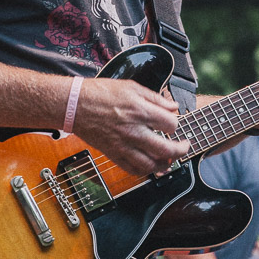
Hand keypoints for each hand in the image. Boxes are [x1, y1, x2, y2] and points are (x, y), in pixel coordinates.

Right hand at [74, 77, 190, 174]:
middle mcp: (134, 131)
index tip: (172, 124)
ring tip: (169, 160)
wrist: (75, 105)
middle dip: (180, 150)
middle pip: (166, 149)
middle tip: (183, 147)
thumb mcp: (132, 87)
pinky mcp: (113, 154)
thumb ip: (155, 98)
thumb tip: (173, 106)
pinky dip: (145, 171)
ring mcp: (123, 145)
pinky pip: (132, 169)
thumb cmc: (101, 93)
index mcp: (140, 111)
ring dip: (164, 165)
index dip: (176, 125)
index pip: (171, 124)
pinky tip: (150, 166)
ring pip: (151, 165)